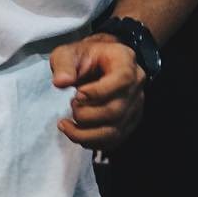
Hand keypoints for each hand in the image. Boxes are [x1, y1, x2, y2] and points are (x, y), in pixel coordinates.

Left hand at [49, 34, 144, 149]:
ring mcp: (136, 105)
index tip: (77, 94)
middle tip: (71, 105)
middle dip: (86, 115)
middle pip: (116, 110)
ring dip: (85, 133)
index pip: (122, 80)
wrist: (98, 64)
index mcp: (126, 61)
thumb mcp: (69, 53)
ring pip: (115, 130)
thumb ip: (63, 65)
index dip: (98, 92)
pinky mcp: (130, 121)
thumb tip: (61, 82)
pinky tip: (77, 133)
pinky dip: (92, 142)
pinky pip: (114, 140)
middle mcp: (137, 84)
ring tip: (68, 124)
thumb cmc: (84, 57)